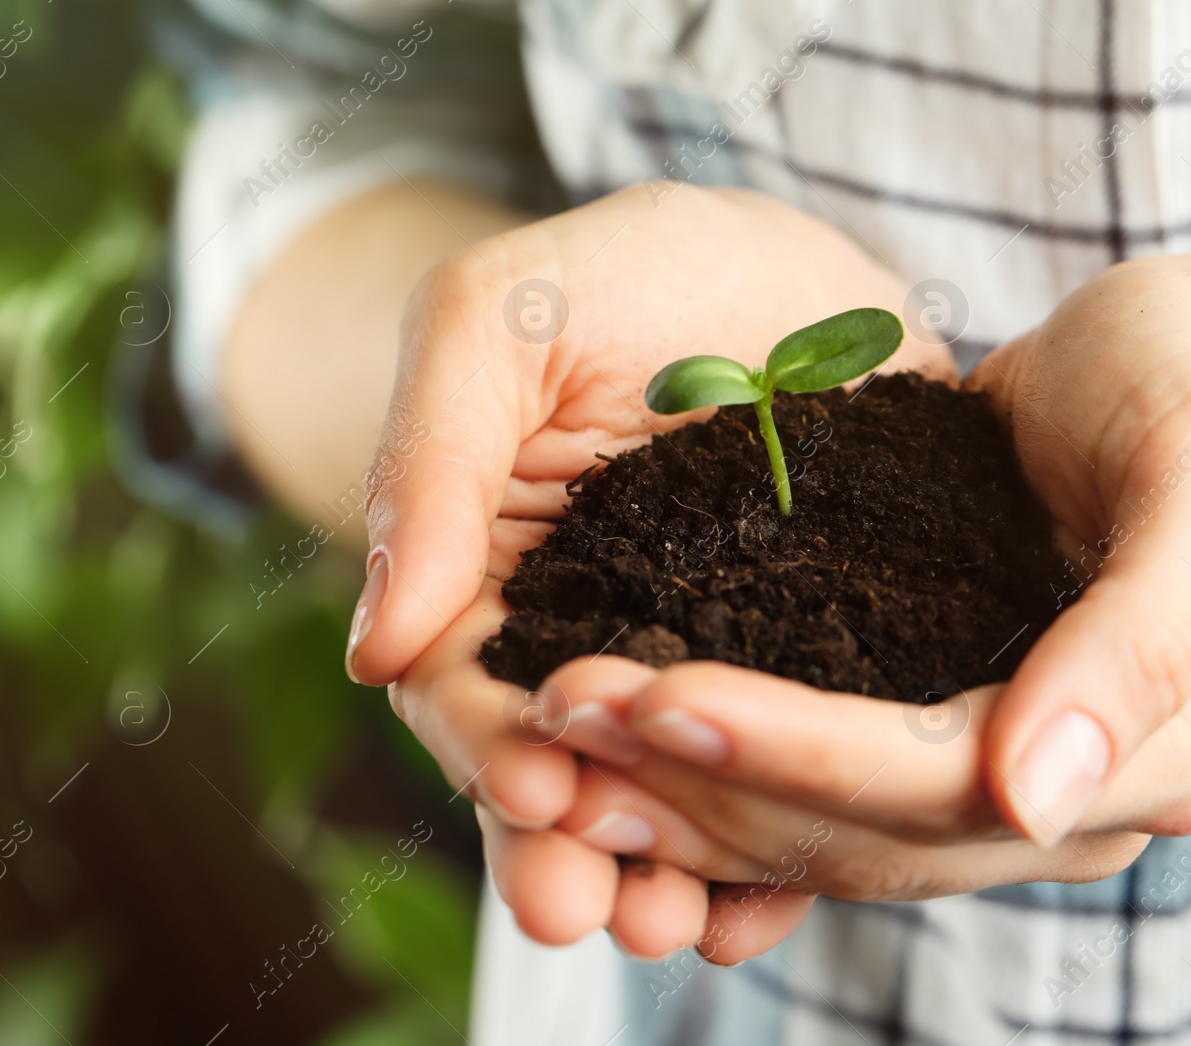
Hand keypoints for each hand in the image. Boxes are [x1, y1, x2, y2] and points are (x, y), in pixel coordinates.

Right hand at [360, 183, 954, 955]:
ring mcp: (712, 663)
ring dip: (673, 871)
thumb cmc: (617, 274)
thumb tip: (371, 653)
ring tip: (689, 929)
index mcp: (498, 581)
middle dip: (571, 851)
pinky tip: (789, 889)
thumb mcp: (495, 326)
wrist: (787, 261)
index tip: (532, 797)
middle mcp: (598, 643)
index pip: (469, 690)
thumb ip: (426, 467)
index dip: (490, 752)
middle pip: (568, 773)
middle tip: (599, 911)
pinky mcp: (819, 664)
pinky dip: (783, 835)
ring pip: (677, 794)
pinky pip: (791, 765)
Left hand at [541, 251, 1190, 944]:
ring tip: (551, 739)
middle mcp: (1074, 798)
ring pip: (825, 829)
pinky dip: (718, 763)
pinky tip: (618, 728)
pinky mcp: (947, 736)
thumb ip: (1145, 638)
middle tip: (556, 717)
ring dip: (686, 793)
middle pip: (864, 829)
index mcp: (1156, 753)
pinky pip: (818, 782)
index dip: (792, 753)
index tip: (652, 697)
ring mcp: (1009, 782)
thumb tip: (1036, 798)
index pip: (939, 783)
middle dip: (703, 781)